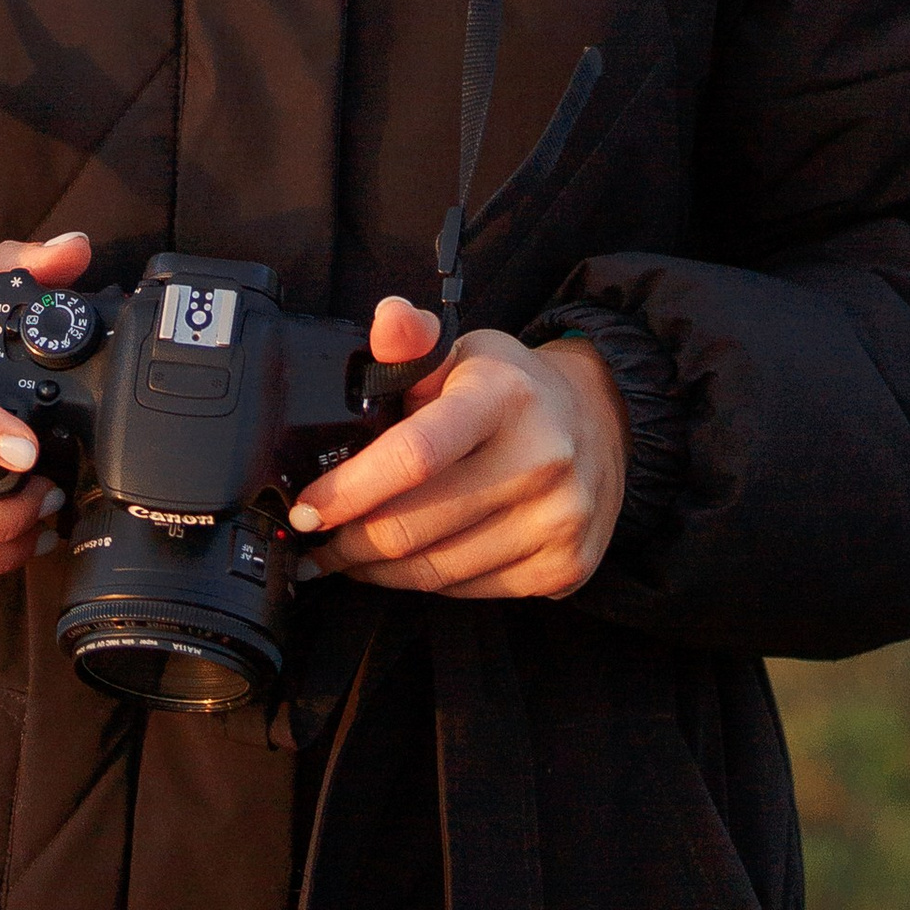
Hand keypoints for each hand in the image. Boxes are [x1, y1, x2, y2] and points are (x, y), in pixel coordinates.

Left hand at [288, 301, 627, 600]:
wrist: (604, 422)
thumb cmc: (511, 388)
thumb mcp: (463, 352)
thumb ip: (413, 343)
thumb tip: (387, 318)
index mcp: (504, 396)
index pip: (413, 455)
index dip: (349, 490)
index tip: (306, 510)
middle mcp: (540, 458)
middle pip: (415, 527)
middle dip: (348, 543)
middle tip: (317, 543)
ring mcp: (559, 519)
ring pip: (437, 572)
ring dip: (379, 571)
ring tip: (351, 556)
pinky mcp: (566, 566)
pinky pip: (470, 592)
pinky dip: (429, 583)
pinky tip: (412, 564)